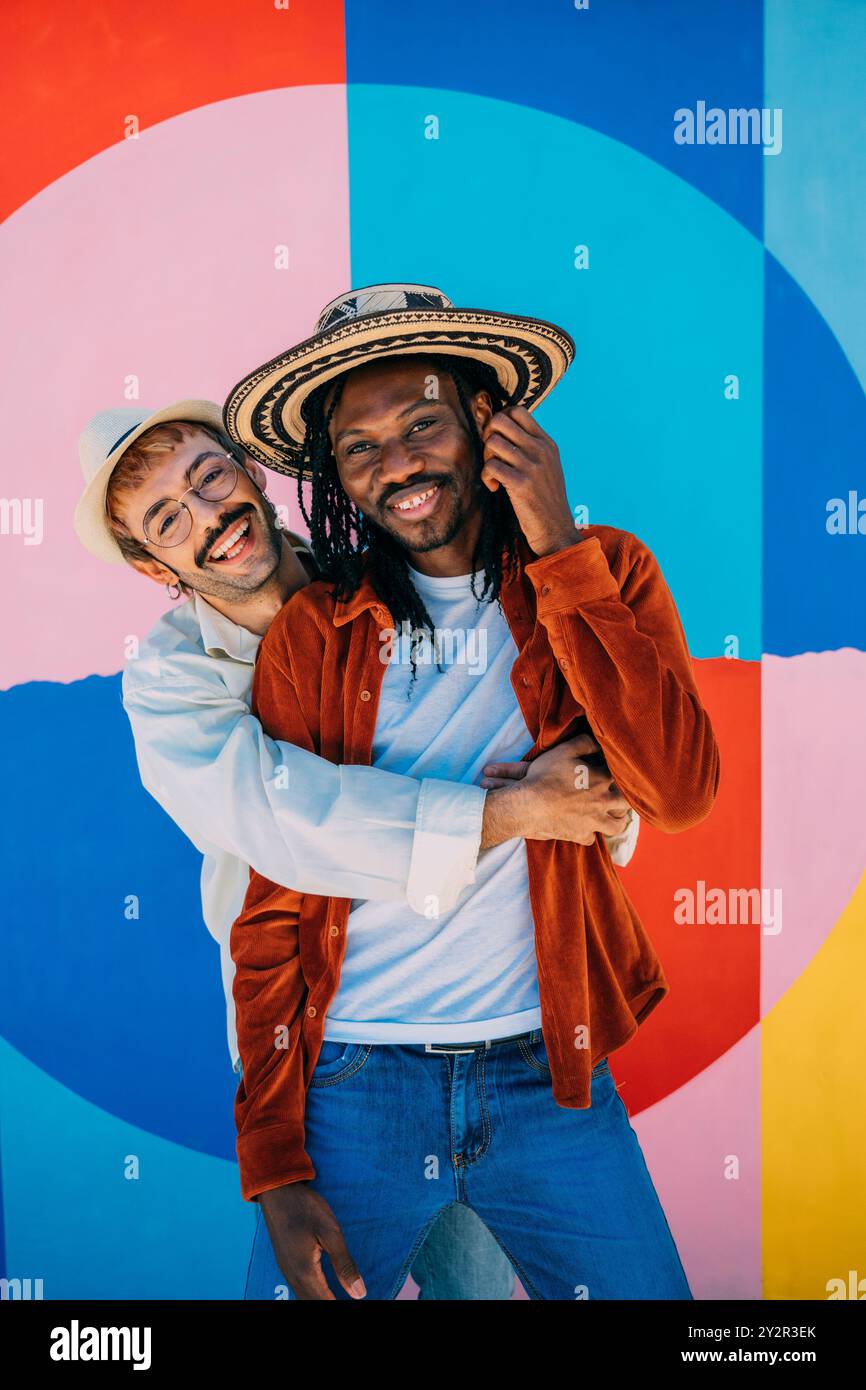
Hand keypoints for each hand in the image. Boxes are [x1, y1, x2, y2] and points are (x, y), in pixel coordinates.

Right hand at [259, 1182, 365, 1300]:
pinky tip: (323, 1289)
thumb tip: (359, 1293)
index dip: (342, 1306)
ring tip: (337, 1297)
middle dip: (331, 1304)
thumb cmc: (305, 1208)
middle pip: (312, 1303)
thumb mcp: (330, 1233)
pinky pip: (299, 1288)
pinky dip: (312, 1294)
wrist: (277, 1191)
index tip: (356, 1302)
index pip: (325, 1303)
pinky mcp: (285, 1263)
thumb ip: (344, 1265)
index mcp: (305, 1272)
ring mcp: (287, 1270)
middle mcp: (293, 1276)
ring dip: (321, 1300)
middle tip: (350, 1299)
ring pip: (304, 1297)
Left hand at [480, 404, 576, 556]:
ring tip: (495, 474)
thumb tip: (501, 428)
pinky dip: (487, 478)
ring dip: (486, 459)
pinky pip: (490, 466)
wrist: (556, 529)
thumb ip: (531, 447)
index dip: (500, 420)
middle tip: (492, 456)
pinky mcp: (521, 484)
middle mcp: (541, 450)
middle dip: (488, 436)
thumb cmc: (545, 499)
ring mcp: (532, 466)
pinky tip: (496, 487)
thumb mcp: (547, 466)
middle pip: (500, 421)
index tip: (499, 440)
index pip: (518, 411)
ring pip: (492, 443)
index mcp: (547, 442)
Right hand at [482, 735, 631, 845]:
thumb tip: (599, 742)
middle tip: (621, 796)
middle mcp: (603, 802)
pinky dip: (590, 833)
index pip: (621, 775)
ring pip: (616, 826)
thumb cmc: (544, 776)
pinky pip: (592, 838)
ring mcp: (593, 821)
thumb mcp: (563, 751)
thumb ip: (584, 743)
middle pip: (626, 803)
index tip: (613, 771)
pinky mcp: (580, 835)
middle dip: (626, 799)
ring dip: (617, 821)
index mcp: (601, 779)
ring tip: (614, 816)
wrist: (528, 805)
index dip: (618, 773)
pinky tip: (586, 829)